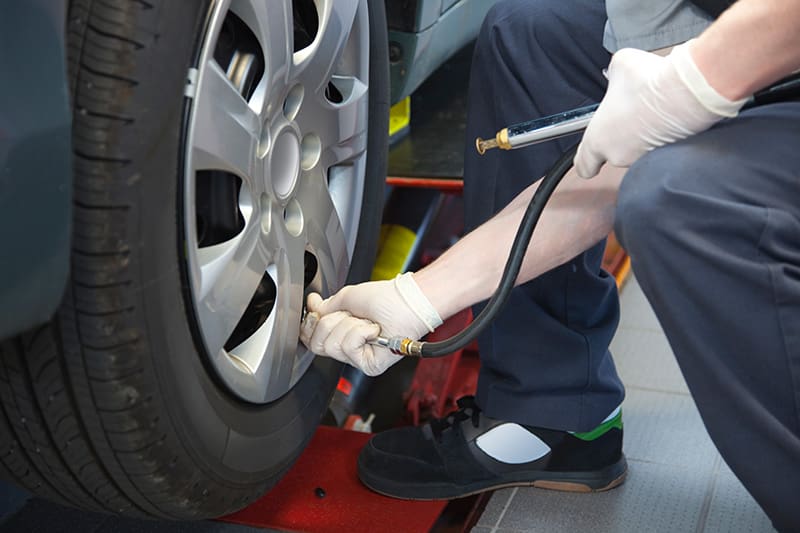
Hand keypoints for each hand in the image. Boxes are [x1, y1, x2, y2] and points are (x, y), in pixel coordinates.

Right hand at [299, 273, 441, 375]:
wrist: (406, 302)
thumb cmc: (386, 298)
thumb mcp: (347, 297)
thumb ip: (326, 306)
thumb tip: (313, 307)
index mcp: (341, 332)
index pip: (311, 339)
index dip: (310, 325)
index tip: (317, 311)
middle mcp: (348, 347)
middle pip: (317, 344)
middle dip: (332, 322)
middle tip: (352, 315)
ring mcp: (358, 357)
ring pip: (332, 346)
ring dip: (349, 326)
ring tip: (366, 322)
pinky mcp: (368, 365)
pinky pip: (348, 348)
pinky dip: (360, 332)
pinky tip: (373, 330)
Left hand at [575, 41, 746, 177]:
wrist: (688, 91)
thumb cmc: (650, 81)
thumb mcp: (620, 65)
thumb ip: (613, 75)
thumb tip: (617, 74)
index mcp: (598, 140)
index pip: (582, 166)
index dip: (586, 161)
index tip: (591, 156)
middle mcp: (619, 156)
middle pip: (614, 154)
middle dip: (621, 137)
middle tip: (631, 115)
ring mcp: (644, 159)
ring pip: (638, 151)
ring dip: (643, 136)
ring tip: (653, 111)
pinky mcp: (668, 157)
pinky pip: (661, 149)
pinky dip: (664, 136)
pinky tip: (670, 116)